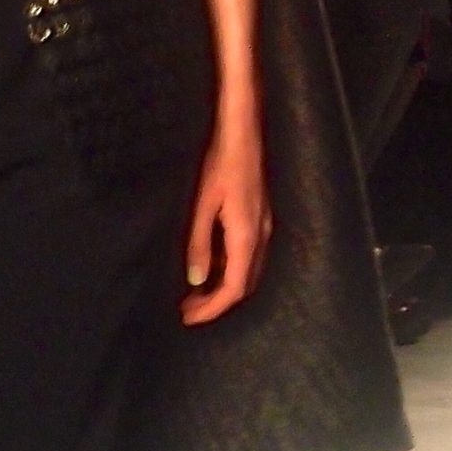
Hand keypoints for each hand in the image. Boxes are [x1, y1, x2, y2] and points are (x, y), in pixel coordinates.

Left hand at [181, 111, 272, 325]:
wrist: (244, 133)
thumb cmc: (221, 164)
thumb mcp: (203, 204)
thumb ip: (200, 244)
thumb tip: (196, 280)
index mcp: (247, 237)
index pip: (233, 288)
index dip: (212, 308)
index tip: (188, 317)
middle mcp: (261, 237)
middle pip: (243, 286)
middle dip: (216, 303)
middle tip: (186, 309)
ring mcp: (264, 229)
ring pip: (247, 273)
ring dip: (222, 288)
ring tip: (193, 294)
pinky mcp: (260, 220)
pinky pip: (247, 257)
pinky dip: (228, 271)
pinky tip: (208, 267)